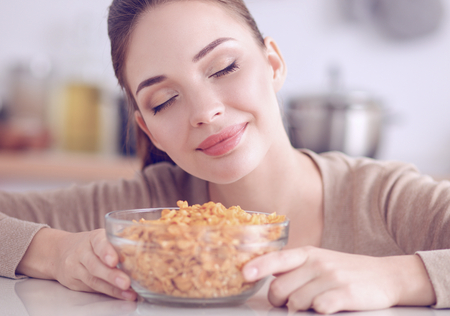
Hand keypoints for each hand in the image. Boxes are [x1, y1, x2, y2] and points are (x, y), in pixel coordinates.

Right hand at [17, 228, 136, 300]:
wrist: (59, 252)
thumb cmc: (91, 244)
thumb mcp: (102, 237)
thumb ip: (119, 243)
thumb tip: (148, 252)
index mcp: (93, 237)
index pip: (98, 242)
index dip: (106, 251)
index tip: (114, 261)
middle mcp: (82, 252)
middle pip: (95, 265)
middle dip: (111, 275)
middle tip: (126, 283)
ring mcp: (75, 267)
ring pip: (93, 279)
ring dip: (112, 288)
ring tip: (128, 294)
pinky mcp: (74, 282)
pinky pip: (91, 288)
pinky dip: (108, 293)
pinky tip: (121, 295)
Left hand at [242, 246, 435, 313]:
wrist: (385, 276)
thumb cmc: (345, 270)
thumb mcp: (319, 260)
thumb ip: (294, 267)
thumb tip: (266, 274)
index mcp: (307, 254)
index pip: (276, 259)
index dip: (257, 267)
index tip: (244, 275)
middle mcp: (317, 263)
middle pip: (280, 289)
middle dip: (278, 302)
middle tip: (286, 305)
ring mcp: (331, 278)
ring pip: (296, 302)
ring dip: (299, 310)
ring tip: (312, 306)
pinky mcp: (346, 294)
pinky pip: (319, 308)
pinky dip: (317, 312)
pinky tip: (324, 309)